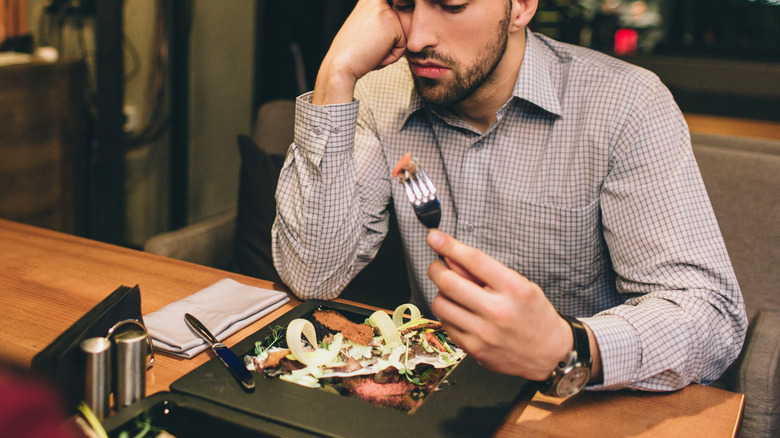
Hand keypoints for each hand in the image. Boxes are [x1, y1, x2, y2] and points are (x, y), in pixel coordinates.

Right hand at [313, 0, 405, 104]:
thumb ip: (377, 21)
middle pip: (397, 28)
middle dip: (386, 43)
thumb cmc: (351, 53)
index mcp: (369, 0)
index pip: (391, 21)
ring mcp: (385, 9)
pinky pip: (403, 46)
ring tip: (371, 50)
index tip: (365, 41)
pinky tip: (374, 54)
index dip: (380, 38)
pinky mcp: (392, 24)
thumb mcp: (363, 28)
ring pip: (402, 36)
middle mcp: (376, 0)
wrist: (340, 66)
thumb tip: (401, 22)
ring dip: (389, 50)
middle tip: (366, 47)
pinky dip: (392, 56)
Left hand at [426, 230, 574, 380]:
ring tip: (452, 292)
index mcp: (514, 289)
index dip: (449, 245)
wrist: (551, 354)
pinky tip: (459, 311)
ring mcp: (484, 333)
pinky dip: (447, 313)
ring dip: (441, 293)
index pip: (474, 261)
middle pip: (449, 282)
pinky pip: (446, 324)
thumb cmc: (536, 316)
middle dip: (436, 268)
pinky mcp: (474, 349)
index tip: (434, 237)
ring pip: (441, 304)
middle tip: (437, 265)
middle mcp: (498, 311)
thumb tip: (453, 256)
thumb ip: (487, 271)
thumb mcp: (521, 285)